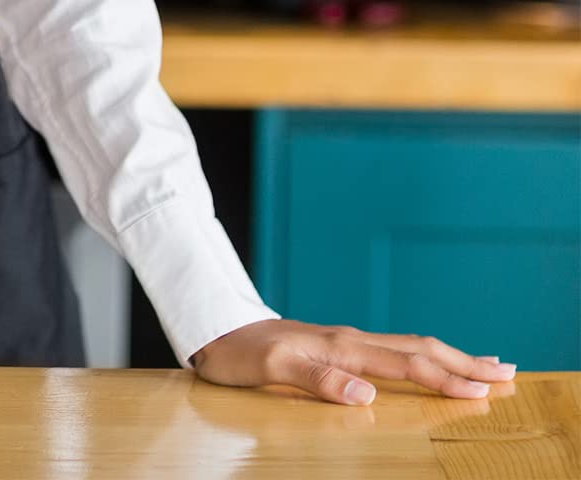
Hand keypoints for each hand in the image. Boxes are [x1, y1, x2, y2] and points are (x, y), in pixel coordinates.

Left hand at [190, 319, 517, 404]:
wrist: (213, 327)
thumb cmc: (237, 353)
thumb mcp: (269, 370)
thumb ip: (317, 380)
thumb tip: (367, 394)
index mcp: (341, 346)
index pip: (406, 362)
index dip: (447, 377)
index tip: (485, 390)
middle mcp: (349, 339)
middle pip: (418, 347)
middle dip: (464, 361)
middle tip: (508, 372)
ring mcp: (343, 340)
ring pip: (407, 345)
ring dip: (448, 356)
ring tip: (483, 365)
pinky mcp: (335, 346)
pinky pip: (390, 350)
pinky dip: (421, 356)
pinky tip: (426, 362)